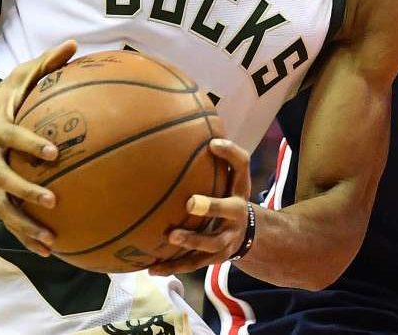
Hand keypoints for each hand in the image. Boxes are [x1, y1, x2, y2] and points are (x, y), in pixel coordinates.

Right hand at [0, 39, 76, 256]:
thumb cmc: (8, 92)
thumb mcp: (23, 73)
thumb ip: (48, 62)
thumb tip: (75, 43)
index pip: (13, 136)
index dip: (30, 144)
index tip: (54, 152)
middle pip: (2, 178)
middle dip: (26, 192)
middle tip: (54, 201)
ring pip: (2, 207)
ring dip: (24, 226)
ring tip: (50, 242)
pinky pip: (8, 218)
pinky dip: (25, 236)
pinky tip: (50, 250)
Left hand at [149, 139, 252, 275]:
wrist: (246, 234)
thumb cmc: (226, 196)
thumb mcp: (227, 177)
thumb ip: (212, 159)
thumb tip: (182, 130)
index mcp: (239, 189)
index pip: (241, 166)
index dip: (230, 154)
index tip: (211, 144)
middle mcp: (237, 214)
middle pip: (229, 209)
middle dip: (211, 206)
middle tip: (190, 202)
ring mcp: (228, 238)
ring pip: (212, 243)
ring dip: (192, 241)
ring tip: (171, 238)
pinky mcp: (215, 258)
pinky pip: (194, 264)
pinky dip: (173, 267)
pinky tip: (152, 268)